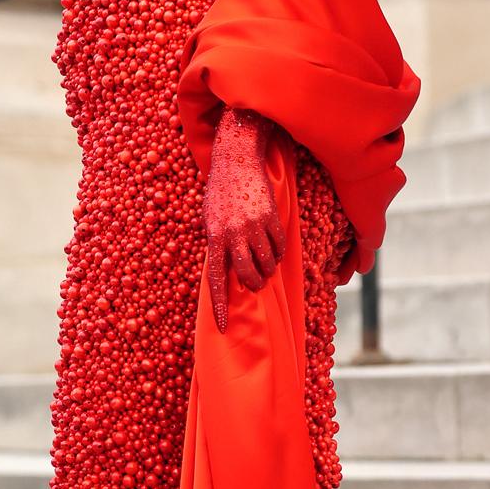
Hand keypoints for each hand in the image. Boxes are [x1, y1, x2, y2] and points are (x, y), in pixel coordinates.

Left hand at [203, 108, 285, 332]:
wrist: (237, 161)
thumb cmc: (220, 194)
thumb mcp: (210, 220)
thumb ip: (217, 246)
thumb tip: (226, 273)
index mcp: (214, 237)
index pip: (217, 280)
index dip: (220, 306)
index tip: (223, 327)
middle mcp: (233, 233)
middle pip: (248, 275)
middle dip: (254, 284)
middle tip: (256, 282)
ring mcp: (254, 225)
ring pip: (267, 263)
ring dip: (268, 268)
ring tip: (265, 262)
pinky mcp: (271, 217)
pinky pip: (279, 246)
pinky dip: (278, 251)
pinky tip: (273, 245)